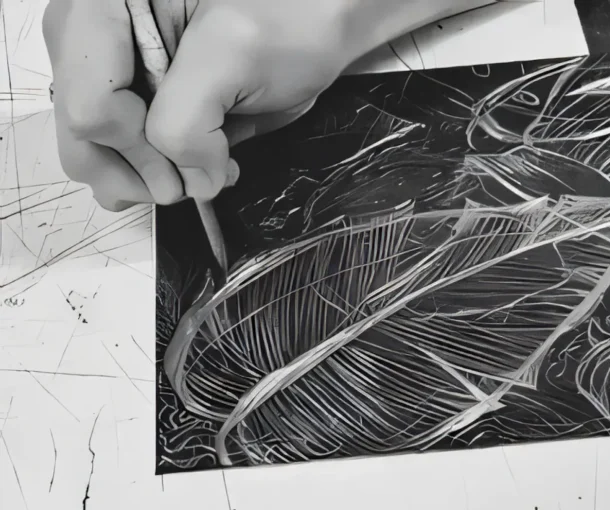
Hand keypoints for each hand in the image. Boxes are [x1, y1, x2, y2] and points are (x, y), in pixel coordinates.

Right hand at [41, 0, 432, 210]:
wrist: (322, 24)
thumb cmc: (290, 18)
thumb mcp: (233, 55)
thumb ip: (186, 119)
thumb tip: (185, 182)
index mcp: (105, 5)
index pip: (87, 99)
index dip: (136, 144)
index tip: (190, 162)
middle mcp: (97, 36)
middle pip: (79, 131)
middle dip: (139, 169)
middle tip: (191, 181)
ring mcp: (115, 71)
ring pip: (91, 150)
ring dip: (148, 178)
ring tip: (203, 172)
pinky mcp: (137, 99)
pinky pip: (120, 155)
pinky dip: (157, 175)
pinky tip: (200, 166)